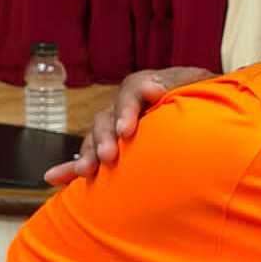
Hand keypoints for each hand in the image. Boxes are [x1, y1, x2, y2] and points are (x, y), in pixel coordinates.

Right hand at [43, 66, 211, 184]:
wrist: (207, 113)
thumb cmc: (205, 95)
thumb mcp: (198, 84)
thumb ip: (181, 83)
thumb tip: (153, 88)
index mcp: (147, 86)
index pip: (132, 92)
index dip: (126, 110)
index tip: (127, 130)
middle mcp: (127, 106)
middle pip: (107, 118)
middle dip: (105, 138)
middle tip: (110, 156)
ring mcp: (117, 128)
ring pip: (96, 139)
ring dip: (89, 154)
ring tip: (88, 171)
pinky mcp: (113, 149)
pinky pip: (89, 158)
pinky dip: (70, 169)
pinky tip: (53, 178)